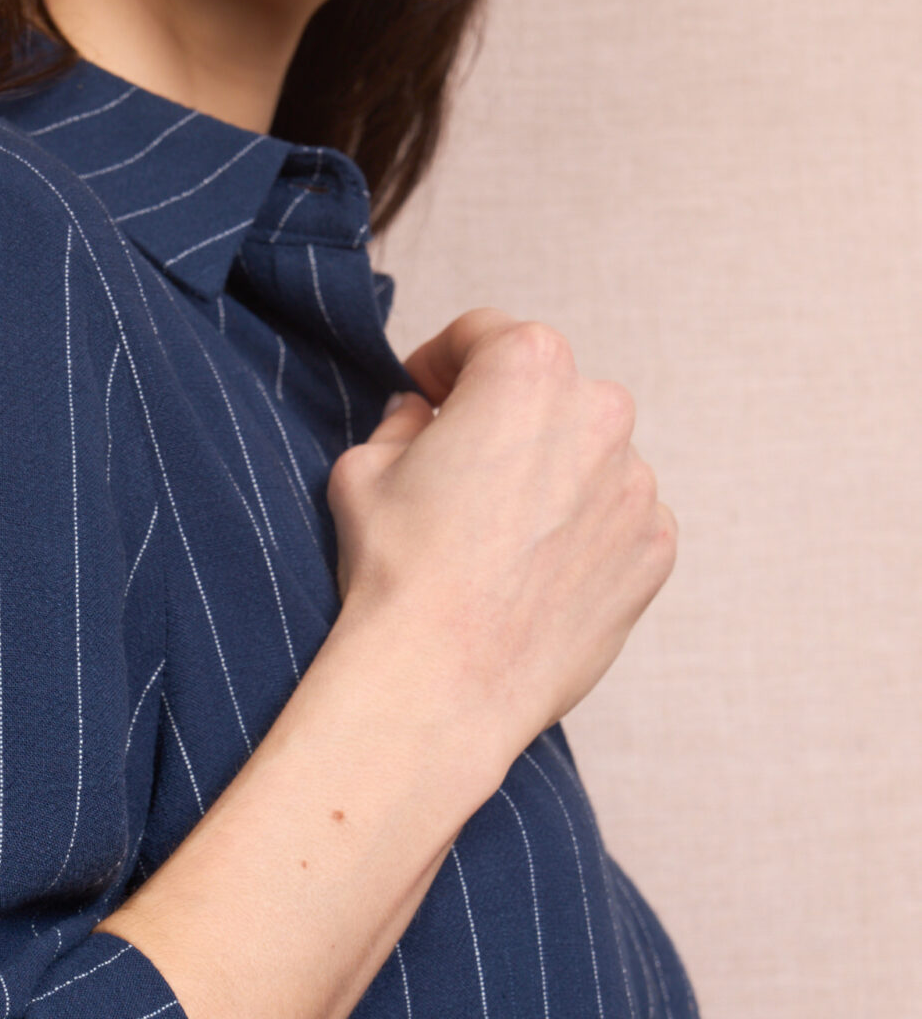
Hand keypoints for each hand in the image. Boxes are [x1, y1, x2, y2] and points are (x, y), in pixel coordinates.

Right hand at [324, 311, 676, 761]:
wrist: (441, 682)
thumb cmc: (397, 571)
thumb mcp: (362, 469)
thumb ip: (400, 423)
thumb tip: (421, 418)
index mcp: (528, 367)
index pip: (484, 336)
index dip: (441, 364)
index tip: (425, 397)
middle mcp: (600, 411)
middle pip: (548, 395)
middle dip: (505, 423)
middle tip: (458, 478)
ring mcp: (638, 483)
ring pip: (589, 459)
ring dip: (550, 480)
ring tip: (496, 542)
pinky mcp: (655, 548)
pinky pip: (617, 521)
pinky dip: (583, 536)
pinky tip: (531, 577)